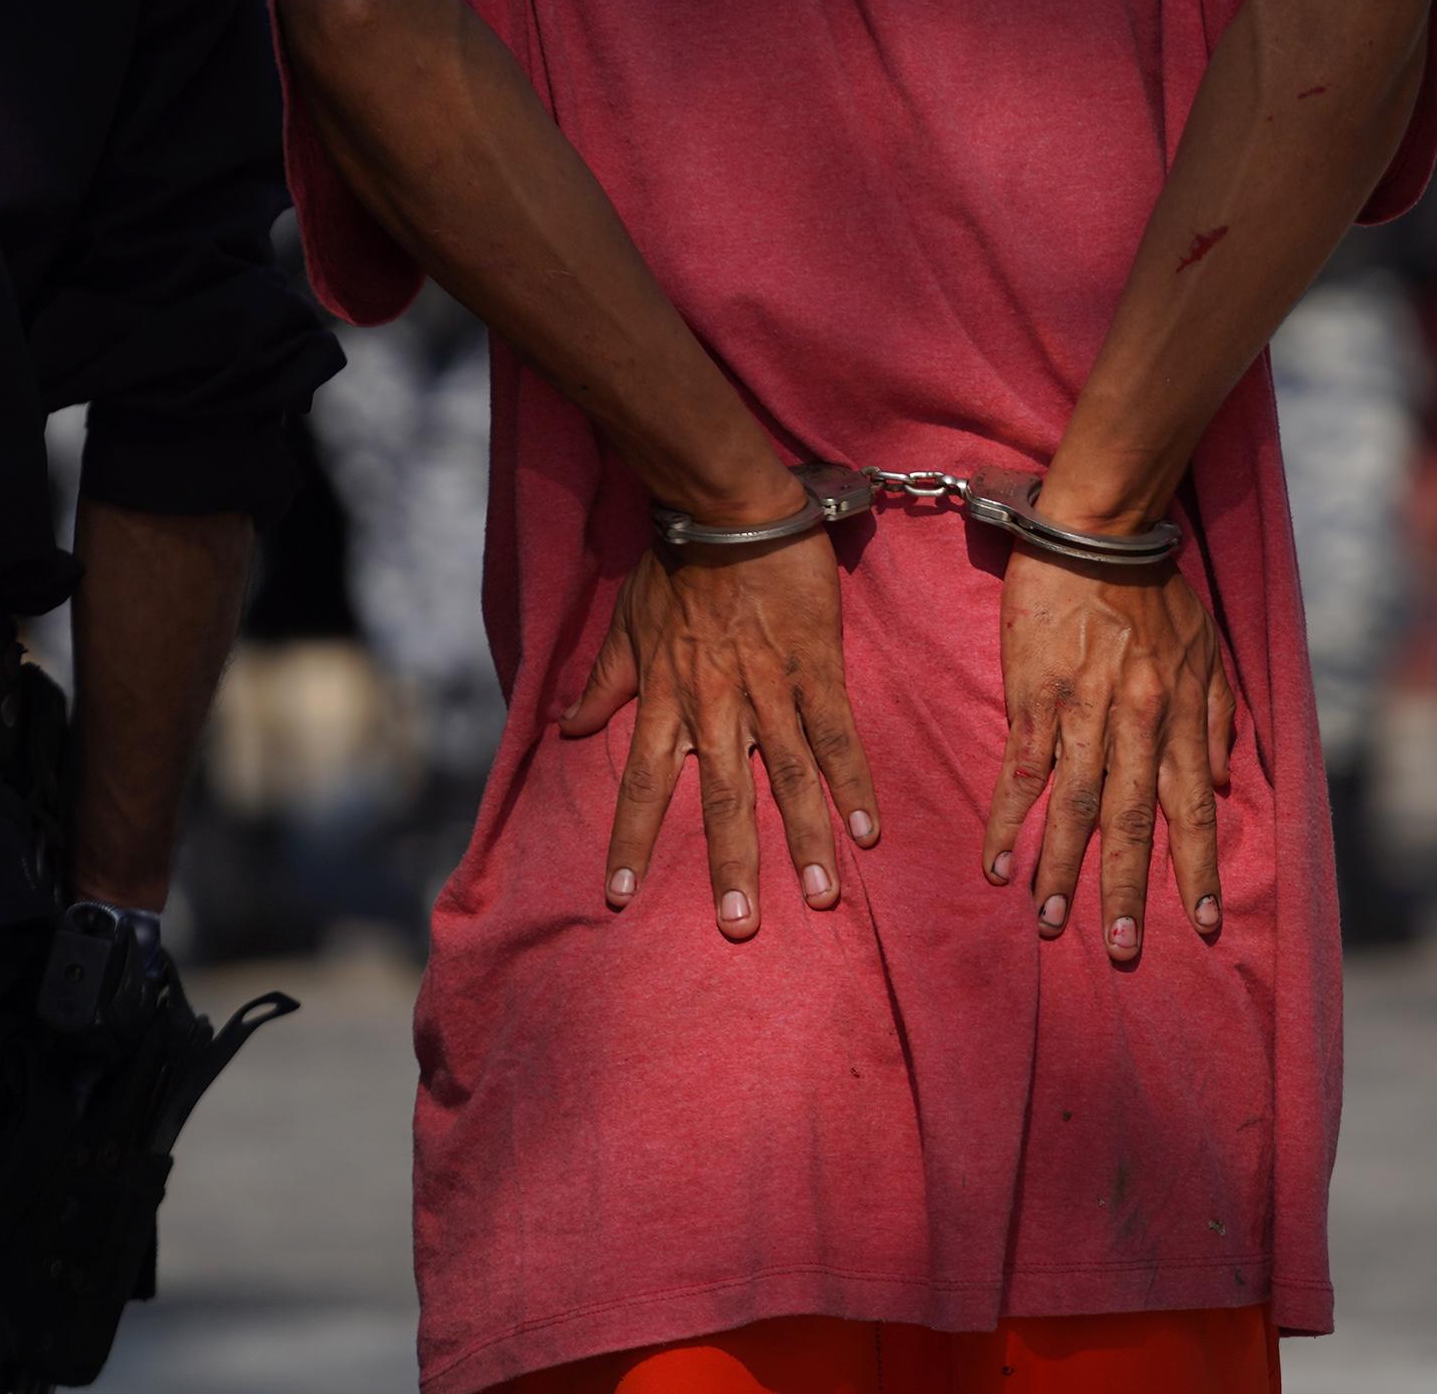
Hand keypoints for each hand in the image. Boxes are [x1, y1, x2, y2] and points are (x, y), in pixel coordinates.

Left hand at [558, 533, 875, 939]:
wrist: (728, 508)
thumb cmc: (677, 562)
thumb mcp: (627, 624)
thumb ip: (603, 681)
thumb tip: (569, 729)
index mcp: (666, 700)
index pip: (642, 784)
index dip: (632, 841)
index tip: (620, 898)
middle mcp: (716, 707)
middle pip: (724, 799)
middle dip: (732, 867)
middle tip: (738, 928)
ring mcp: (769, 690)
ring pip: (787, 777)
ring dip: (805, 840)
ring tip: (822, 896)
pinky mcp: (816, 667)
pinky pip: (835, 733)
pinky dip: (851, 781)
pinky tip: (868, 828)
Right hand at [984, 547, 1234, 962]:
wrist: (1098, 532)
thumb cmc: (1155, 588)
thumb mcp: (1207, 648)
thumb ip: (1217, 716)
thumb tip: (1223, 781)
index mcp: (1179, 715)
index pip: (1194, 808)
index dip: (1199, 869)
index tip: (1204, 923)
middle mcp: (1136, 723)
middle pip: (1134, 822)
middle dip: (1130, 890)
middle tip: (1123, 950)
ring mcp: (1083, 712)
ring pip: (1077, 807)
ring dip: (1062, 870)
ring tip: (1049, 921)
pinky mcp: (1035, 696)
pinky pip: (1023, 769)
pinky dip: (1009, 819)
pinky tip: (997, 862)